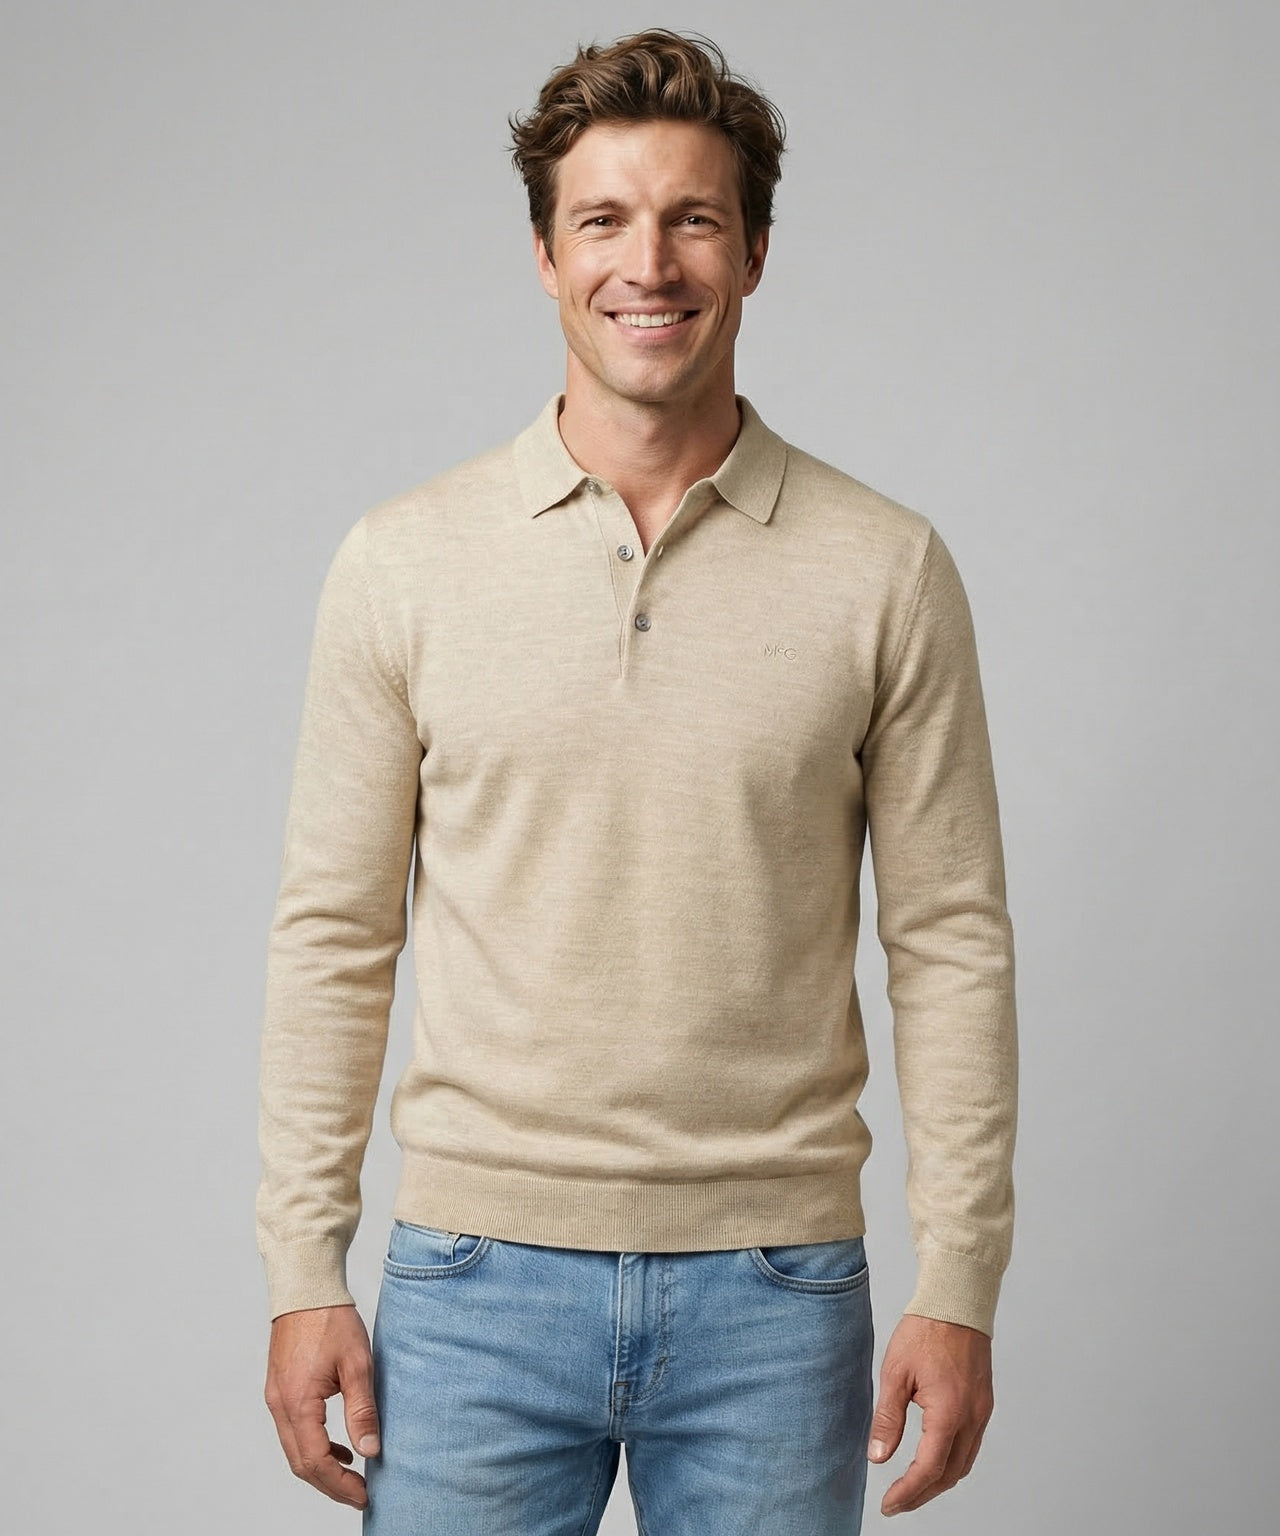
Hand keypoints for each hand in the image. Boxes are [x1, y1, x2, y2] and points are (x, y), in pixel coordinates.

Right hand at [264, 1303, 380, 1509]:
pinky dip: (314, 1446)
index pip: (316, 1461)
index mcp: (298, 1403)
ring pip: (295, 1450)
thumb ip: (362, 1410)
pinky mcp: (280, 1389)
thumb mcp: (357, 1363)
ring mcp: (277, 1398)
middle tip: (359, 1494)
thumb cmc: (331, 1319)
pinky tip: (338, 1447)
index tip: (364, 1495)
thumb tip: (370, 1450)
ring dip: (321, 1468)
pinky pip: (293, 1431)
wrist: (305, 1289)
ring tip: (352, 1476)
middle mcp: (280, 1405)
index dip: (339, 1486)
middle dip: (330, 1486)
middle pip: (301, 1463)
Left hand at [866, 1313, 993, 1516]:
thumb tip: (878, 1457)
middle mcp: (972, 1418)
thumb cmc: (925, 1330)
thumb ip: (887, 1418)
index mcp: (949, 1413)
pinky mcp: (984, 1403)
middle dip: (923, 1494)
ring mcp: (982, 1411)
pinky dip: (952, 1461)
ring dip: (939, 1480)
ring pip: (964, 1463)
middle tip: (897, 1502)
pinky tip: (934, 1458)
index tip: (889, 1504)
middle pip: (950, 1475)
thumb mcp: (895, 1373)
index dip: (908, 1493)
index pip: (928, 1469)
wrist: (957, 1301)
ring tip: (912, 1487)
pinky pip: (971, 1445)